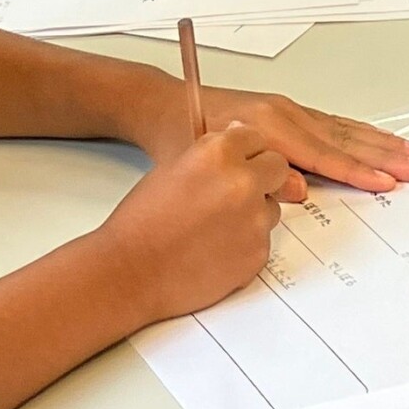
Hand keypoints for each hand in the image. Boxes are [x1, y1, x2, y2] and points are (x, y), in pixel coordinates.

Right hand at [101, 126, 296, 323]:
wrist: (131, 272)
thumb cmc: (142, 222)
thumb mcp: (173, 168)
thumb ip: (213, 154)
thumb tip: (238, 144)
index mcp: (218, 153)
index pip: (256, 137)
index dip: (247, 151)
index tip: (242, 160)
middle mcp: (243, 181)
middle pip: (277, 167)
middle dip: (262, 176)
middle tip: (236, 192)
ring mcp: (254, 219)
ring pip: (271, 206)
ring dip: (253, 212)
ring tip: (214, 226)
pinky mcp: (258, 253)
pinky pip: (263, 239)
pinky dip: (246, 243)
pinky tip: (215, 248)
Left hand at [131, 74, 408, 193]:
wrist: (158, 104)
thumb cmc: (177, 135)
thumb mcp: (210, 165)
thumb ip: (256, 180)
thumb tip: (300, 189)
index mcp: (268, 125)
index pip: (324, 155)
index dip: (359, 172)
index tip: (389, 183)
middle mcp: (283, 113)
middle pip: (345, 139)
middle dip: (386, 155)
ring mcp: (286, 110)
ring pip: (343, 130)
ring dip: (381, 143)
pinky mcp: (284, 112)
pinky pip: (331, 125)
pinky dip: (358, 134)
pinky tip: (376, 140)